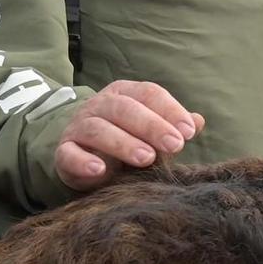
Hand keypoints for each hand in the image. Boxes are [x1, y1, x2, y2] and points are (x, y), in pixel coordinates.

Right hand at [53, 79, 203, 191]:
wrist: (82, 155)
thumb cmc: (125, 140)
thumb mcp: (150, 132)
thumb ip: (172, 126)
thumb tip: (199, 121)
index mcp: (124, 93)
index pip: (148, 93)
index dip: (170, 110)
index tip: (189, 132)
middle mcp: (100, 106)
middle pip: (124, 108)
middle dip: (152, 126)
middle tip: (174, 146)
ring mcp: (79, 127)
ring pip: (98, 129)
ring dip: (123, 143)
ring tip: (147, 158)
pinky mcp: (64, 151)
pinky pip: (69, 153)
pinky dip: (82, 161)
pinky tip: (99, 170)